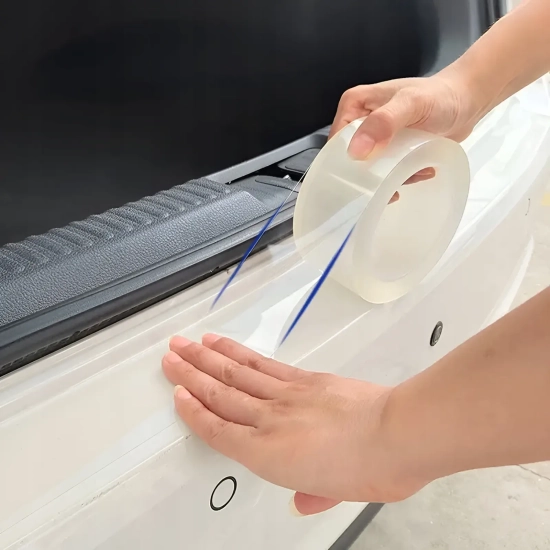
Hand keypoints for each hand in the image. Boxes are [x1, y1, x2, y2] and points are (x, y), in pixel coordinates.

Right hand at [162, 334, 427, 514]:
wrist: (396, 434)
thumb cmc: (369, 469)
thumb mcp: (339, 494)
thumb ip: (314, 494)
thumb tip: (305, 499)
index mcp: (270, 456)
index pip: (219, 431)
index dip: (194, 412)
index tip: (178, 395)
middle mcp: (270, 420)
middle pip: (220, 394)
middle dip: (191, 375)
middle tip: (170, 357)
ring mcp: (286, 394)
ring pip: (236, 373)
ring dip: (208, 357)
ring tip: (188, 344)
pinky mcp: (304, 378)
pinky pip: (263, 364)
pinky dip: (240, 353)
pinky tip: (227, 345)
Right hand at [329, 72, 481, 201]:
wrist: (468, 100)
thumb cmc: (441, 96)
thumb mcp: (410, 105)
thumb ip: (383, 123)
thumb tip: (356, 151)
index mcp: (354, 105)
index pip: (335, 143)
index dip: (345, 164)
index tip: (364, 179)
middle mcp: (360, 122)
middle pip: (351, 160)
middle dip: (372, 175)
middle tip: (393, 179)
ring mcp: (376, 138)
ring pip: (370, 170)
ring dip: (391, 178)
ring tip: (415, 170)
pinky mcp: (391, 151)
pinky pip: (387, 172)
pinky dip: (403, 176)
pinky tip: (421, 169)